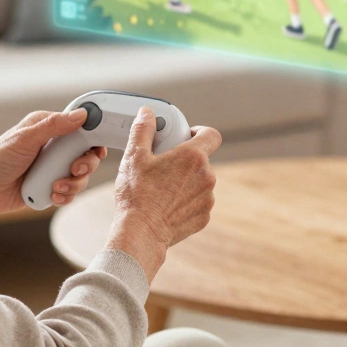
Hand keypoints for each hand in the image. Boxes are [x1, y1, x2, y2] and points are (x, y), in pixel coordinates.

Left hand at [0, 110, 108, 215]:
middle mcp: (52, 147)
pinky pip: (69, 192)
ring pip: (80, 176)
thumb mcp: (26, 138)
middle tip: (74, 170)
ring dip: (73, 184)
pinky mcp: (49, 187)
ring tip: (56, 188)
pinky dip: (65, 196)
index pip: (81, 129)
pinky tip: (52, 195)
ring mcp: (52, 168)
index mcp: (48, 128)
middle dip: (85, 165)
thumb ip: (55, 126)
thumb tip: (82, 114)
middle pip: (86, 155)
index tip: (96, 149)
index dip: (93, 139)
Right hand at [106, 107, 220, 280]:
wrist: (141, 233)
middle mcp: (207, 176)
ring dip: (186, 181)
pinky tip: (166, 204)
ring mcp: (207, 199)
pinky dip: (186, 200)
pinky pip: (198, 202)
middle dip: (185, 160)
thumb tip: (146, 113)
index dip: (199, 132)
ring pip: (200, 181)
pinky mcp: (204, 217)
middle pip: (202, 159)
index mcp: (193, 157)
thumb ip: (142, 130)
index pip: (212, 134)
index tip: (186, 136)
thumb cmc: (137, 195)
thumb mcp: (134, 156)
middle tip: (163, 165)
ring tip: (162, 188)